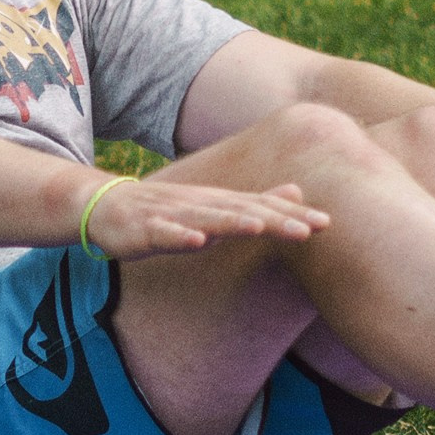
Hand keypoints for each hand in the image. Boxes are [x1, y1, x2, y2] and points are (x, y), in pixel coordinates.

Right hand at [85, 177, 328, 263]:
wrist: (107, 207)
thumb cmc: (167, 212)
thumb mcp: (215, 208)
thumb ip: (254, 204)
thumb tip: (296, 192)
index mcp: (220, 203)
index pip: (262, 208)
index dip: (293, 215)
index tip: (327, 224)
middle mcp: (202, 204)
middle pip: (244, 212)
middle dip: (277, 219)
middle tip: (310, 227)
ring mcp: (174, 215)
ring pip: (208, 219)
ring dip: (235, 222)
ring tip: (261, 227)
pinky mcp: (146, 229)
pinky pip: (164, 233)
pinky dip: (180, 236)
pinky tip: (196, 241)